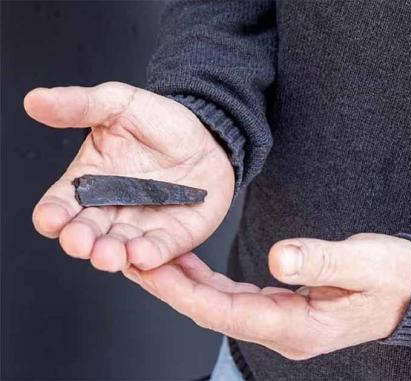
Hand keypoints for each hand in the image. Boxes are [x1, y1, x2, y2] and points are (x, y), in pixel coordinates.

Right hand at [24, 82, 233, 271]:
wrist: (208, 135)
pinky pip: (158, 253)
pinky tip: (142, 254)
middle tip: (81, 242)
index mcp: (89, 182)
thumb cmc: (161, 122)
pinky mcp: (171, 238)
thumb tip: (35, 100)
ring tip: (110, 255)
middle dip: (81, 241)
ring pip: (119, 250)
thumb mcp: (120, 104)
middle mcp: (110, 211)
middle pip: (87, 235)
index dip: (53, 215)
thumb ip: (79, 106)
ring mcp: (140, 228)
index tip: (51, 219)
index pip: (61, 205)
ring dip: (112, 256)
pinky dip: (149, 258)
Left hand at [123, 233, 410, 359]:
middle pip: (212, 311)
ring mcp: (282, 323)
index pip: (224, 312)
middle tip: (131, 259)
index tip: (148, 269)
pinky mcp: (283, 309)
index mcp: (297, 326)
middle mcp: (283, 331)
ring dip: (184, 284)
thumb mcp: (365, 261)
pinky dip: (207, 282)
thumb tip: (278, 259)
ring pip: (219, 306)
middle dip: (170, 287)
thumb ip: (322, 259)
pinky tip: (190, 267)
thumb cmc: (394, 277)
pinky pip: (235, 298)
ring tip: (150, 258)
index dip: (181, 291)